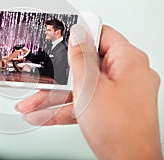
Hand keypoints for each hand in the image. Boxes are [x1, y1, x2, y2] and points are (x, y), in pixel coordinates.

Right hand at [17, 25, 161, 158]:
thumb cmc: (119, 129)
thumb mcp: (90, 86)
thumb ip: (80, 57)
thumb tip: (77, 34)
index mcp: (129, 61)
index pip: (102, 35)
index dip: (81, 34)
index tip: (64, 34)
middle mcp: (128, 75)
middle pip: (87, 66)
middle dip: (59, 77)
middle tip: (43, 79)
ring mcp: (120, 93)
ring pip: (82, 87)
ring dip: (56, 97)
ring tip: (33, 104)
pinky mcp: (113, 108)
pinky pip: (86, 102)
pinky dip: (67, 107)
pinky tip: (45, 114)